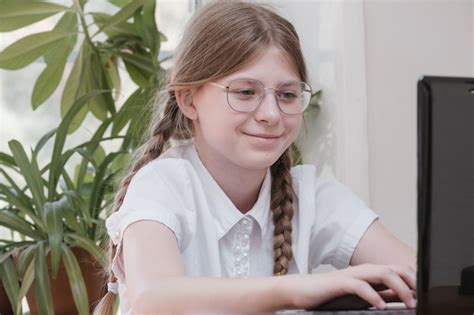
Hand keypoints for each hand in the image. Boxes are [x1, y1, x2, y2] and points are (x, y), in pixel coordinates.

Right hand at [286, 264, 415, 309]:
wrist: (300, 291)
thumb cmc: (328, 295)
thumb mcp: (359, 297)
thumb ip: (378, 294)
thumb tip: (401, 297)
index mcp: (368, 273)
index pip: (397, 271)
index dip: (414, 281)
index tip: (425, 295)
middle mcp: (362, 271)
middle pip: (393, 269)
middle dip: (411, 282)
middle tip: (421, 298)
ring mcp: (351, 275)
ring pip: (381, 274)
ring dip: (398, 288)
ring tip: (408, 303)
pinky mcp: (339, 283)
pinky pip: (359, 286)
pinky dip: (372, 295)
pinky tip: (380, 306)